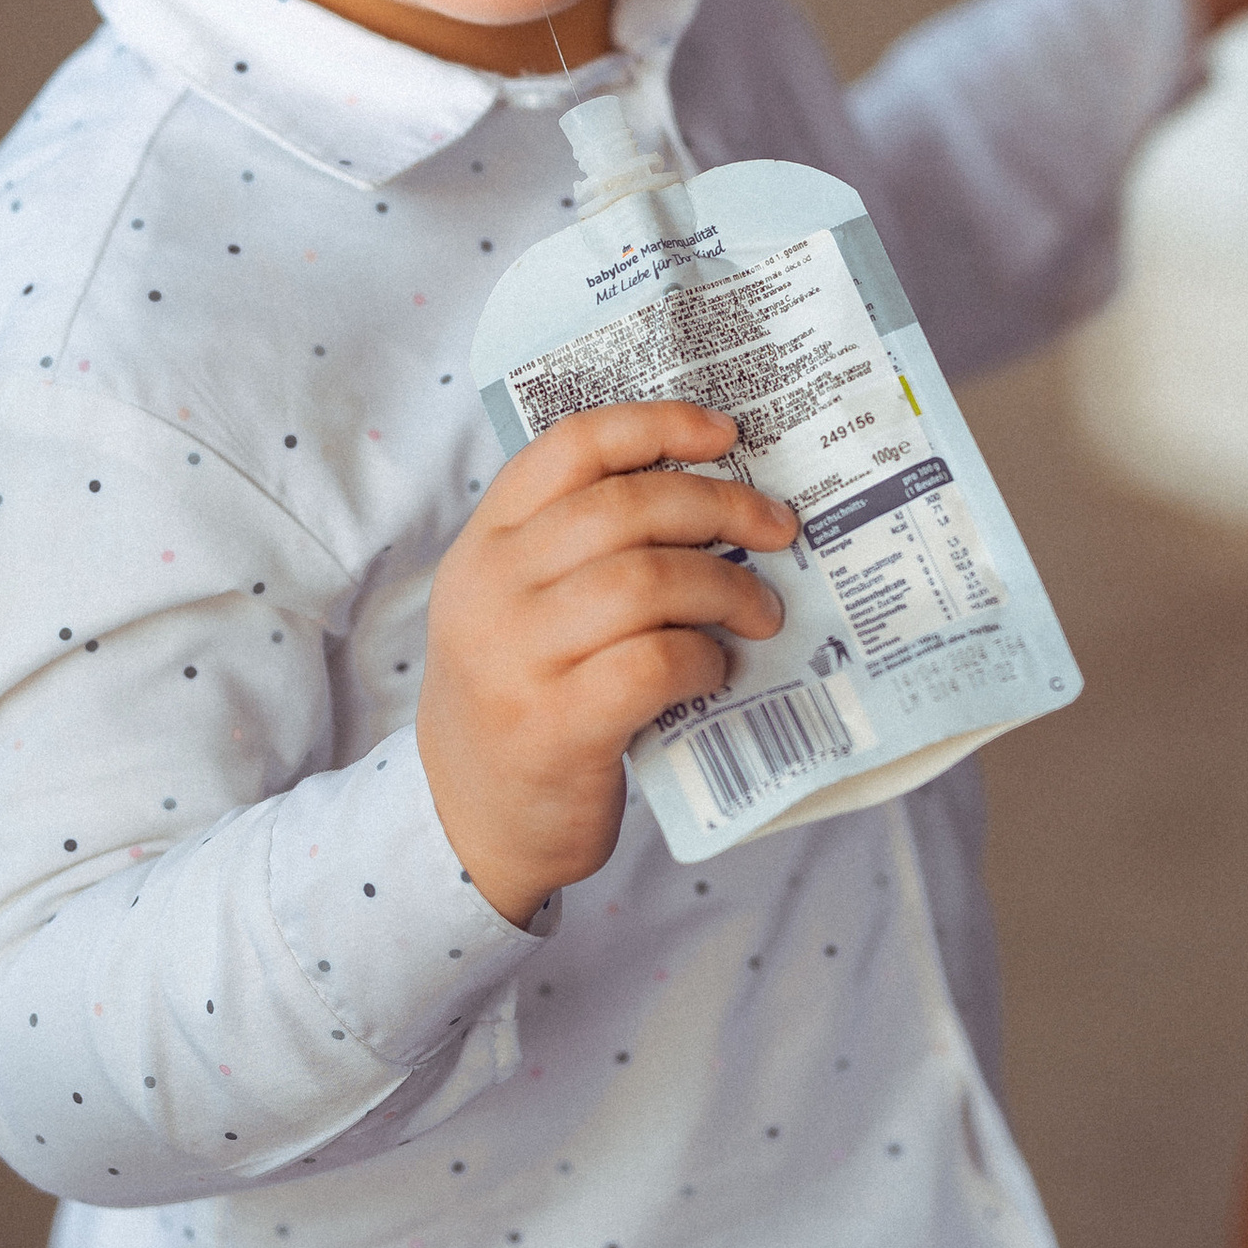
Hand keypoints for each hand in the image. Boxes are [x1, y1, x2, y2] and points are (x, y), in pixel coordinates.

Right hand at [417, 401, 795, 923]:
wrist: (470, 822)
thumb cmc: (522, 697)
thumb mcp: (520, 606)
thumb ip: (583, 550)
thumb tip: (716, 496)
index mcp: (486, 542)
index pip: (572, 446)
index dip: (657, 425)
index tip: (725, 434)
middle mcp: (490, 589)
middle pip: (628, 507)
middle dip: (721, 508)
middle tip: (778, 530)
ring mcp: (515, 658)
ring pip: (648, 580)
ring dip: (727, 588)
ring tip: (760, 612)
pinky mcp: (554, 726)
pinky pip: (654, 663)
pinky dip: (702, 658)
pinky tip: (713, 671)